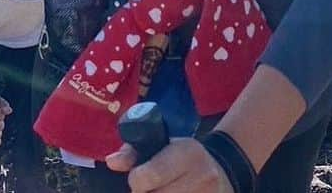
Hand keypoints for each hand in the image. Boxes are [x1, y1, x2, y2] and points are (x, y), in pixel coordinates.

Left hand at [106, 138, 235, 192]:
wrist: (220, 172)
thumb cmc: (181, 156)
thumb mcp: (161, 144)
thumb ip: (133, 152)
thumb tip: (112, 162)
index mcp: (187, 152)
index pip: (151, 175)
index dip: (136, 180)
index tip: (136, 179)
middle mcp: (202, 176)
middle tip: (148, 187)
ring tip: (158, 190)